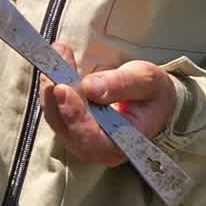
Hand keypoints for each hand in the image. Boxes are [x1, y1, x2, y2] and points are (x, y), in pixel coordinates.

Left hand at [38, 42, 177, 167]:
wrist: (152, 101)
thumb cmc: (153, 94)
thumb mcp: (148, 81)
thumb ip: (122, 84)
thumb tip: (90, 87)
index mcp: (123, 142)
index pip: (92, 138)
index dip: (74, 116)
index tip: (62, 88)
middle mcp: (99, 149)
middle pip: (67, 128)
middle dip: (57, 96)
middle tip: (57, 63)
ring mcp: (82, 141)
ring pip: (56, 118)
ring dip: (51, 87)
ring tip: (58, 56)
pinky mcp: (71, 129)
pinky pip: (55, 111)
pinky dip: (52, 88)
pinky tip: (56, 65)